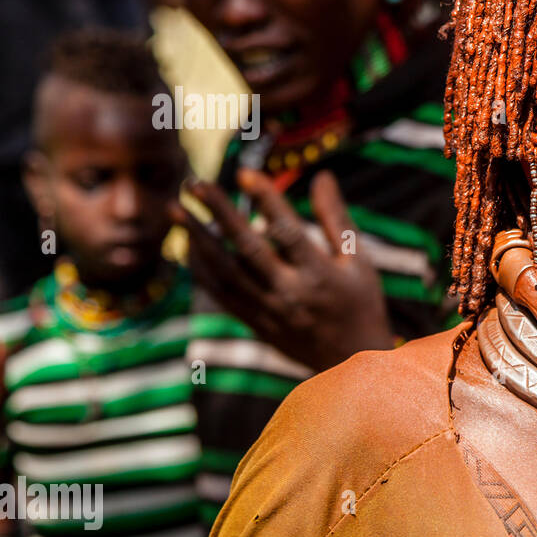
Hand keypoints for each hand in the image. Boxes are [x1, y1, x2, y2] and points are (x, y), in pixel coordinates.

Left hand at [174, 168, 394, 372]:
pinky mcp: (253, 323)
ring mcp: (268, 311)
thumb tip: (323, 175)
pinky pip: (219, 293)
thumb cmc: (360, 303)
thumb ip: (336, 217)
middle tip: (194, 184)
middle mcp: (291, 294)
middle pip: (248, 249)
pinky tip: (187, 243)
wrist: (350, 363)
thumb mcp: (358, 260)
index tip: (245, 173)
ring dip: (196, 240)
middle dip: (219, 214)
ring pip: (224, 272)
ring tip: (175, 209)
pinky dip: (200, 268)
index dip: (267, 201)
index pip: (289, 232)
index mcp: (321, 275)